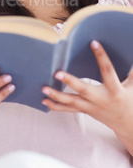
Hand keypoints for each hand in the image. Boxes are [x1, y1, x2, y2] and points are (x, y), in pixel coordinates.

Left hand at [42, 40, 132, 154]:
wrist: (127, 124)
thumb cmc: (130, 100)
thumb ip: (132, 72)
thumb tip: (132, 51)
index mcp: (115, 90)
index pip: (107, 70)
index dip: (101, 56)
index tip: (93, 43)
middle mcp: (101, 99)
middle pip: (83, 90)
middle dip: (69, 81)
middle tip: (56, 72)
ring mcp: (91, 107)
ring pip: (72, 102)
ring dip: (57, 96)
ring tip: (44, 88)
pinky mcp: (85, 110)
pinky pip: (69, 109)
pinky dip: (56, 106)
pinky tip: (44, 101)